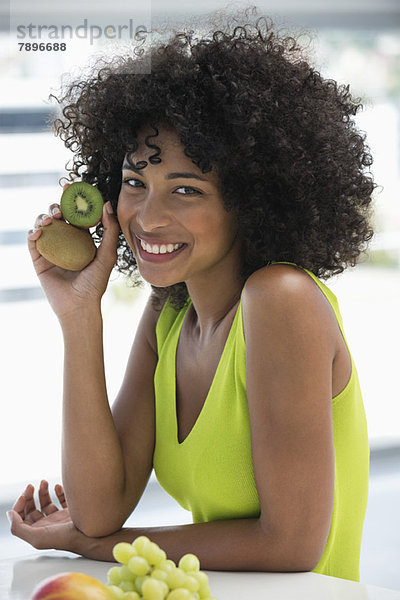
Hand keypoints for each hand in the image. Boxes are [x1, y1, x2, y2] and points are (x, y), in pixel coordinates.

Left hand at [7, 480, 82, 552]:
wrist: (90, 535)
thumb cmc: (65, 538)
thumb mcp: (37, 537)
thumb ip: (18, 528)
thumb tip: (10, 514)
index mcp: (37, 532)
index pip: (21, 517)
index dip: (19, 504)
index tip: (24, 495)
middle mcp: (46, 525)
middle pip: (32, 508)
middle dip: (29, 496)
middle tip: (31, 486)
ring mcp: (58, 518)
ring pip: (45, 502)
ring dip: (42, 491)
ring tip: (44, 482)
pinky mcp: (70, 511)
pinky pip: (61, 499)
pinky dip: (58, 491)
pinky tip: (57, 487)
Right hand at [28, 184, 119, 320]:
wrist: (79, 306)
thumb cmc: (95, 283)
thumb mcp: (108, 255)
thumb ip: (109, 231)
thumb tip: (107, 204)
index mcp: (82, 239)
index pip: (76, 215)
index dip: (72, 199)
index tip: (71, 185)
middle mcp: (66, 242)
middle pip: (58, 217)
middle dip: (57, 206)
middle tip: (60, 206)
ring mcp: (51, 250)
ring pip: (44, 225)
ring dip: (44, 217)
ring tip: (50, 219)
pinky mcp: (38, 260)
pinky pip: (32, 242)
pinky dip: (33, 232)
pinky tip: (39, 231)